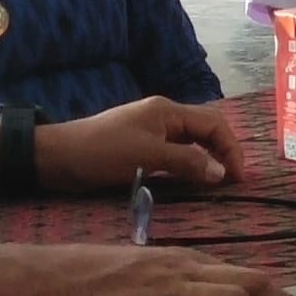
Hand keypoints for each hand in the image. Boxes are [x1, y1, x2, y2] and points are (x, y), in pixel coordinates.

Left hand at [35, 96, 244, 193]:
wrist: (56, 157)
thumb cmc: (101, 152)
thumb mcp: (146, 157)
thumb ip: (186, 162)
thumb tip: (221, 172)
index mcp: (168, 110)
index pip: (214, 123)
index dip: (231, 148)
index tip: (239, 178)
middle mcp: (164, 116)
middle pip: (206, 130)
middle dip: (223, 152)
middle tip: (232, 182)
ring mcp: (152, 131)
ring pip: (191, 142)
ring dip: (206, 160)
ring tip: (216, 184)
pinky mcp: (141, 147)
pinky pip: (175, 153)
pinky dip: (188, 165)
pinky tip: (190, 182)